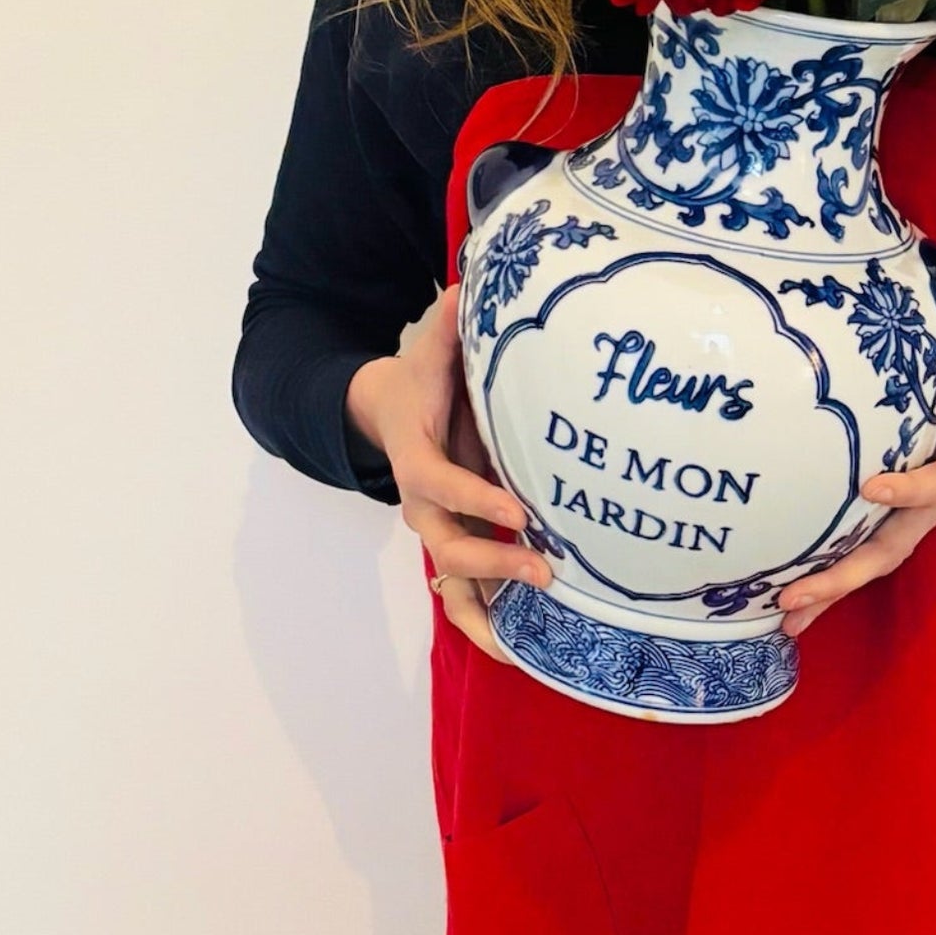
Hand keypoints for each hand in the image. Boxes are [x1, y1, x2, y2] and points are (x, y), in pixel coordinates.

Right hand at [345, 282, 551, 663]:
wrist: (389, 410)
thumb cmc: (420, 378)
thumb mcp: (430, 347)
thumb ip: (450, 325)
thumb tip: (470, 284)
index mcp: (418, 457)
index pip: (443, 485)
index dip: (478, 499)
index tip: (522, 511)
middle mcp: (425, 503)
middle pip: (448, 545)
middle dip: (493, 560)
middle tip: (546, 567)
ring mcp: (439, 528)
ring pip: (452, 584)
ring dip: (491, 605)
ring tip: (537, 628)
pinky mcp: (456, 540)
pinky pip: (464, 595)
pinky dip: (488, 625)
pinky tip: (525, 650)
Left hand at [775, 278, 935, 637]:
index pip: (934, 482)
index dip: (905, 486)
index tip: (870, 486)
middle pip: (889, 549)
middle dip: (840, 578)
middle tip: (790, 600)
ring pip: (882, 558)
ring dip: (835, 588)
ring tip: (784, 619)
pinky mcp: (930, 513)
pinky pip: (884, 547)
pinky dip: (847, 572)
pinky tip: (810, 592)